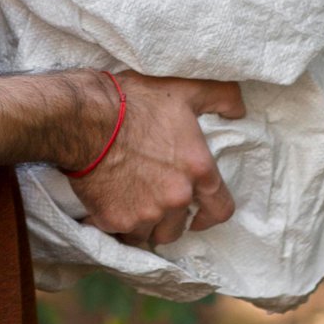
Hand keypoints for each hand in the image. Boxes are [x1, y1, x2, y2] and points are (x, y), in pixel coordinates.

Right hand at [68, 73, 245, 248]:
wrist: (85, 117)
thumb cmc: (134, 101)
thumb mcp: (185, 88)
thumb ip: (220, 97)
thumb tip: (239, 110)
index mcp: (197, 171)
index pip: (221, 210)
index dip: (210, 213)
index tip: (199, 214)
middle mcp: (176, 198)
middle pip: (178, 228)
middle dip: (169, 218)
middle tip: (153, 198)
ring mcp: (144, 214)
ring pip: (149, 235)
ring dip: (143, 224)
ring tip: (131, 202)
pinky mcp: (115, 220)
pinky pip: (120, 234)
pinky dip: (117, 224)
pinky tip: (109, 204)